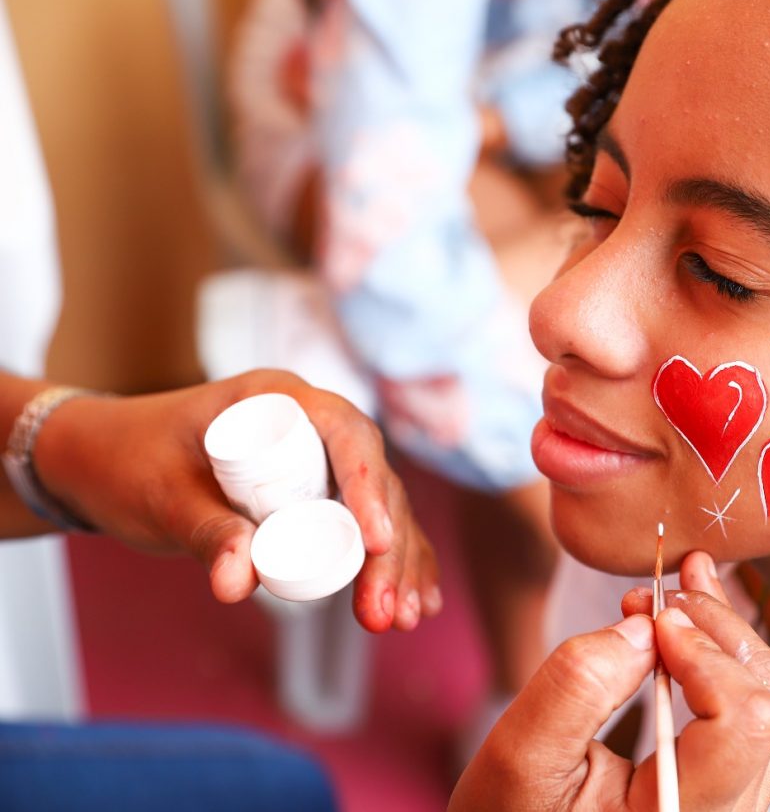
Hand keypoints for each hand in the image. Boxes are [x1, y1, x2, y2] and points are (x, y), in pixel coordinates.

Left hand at [34, 368, 440, 631]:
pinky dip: (394, 564)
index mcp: (279, 399)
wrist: (101, 458)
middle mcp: (313, 425)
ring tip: (405, 618)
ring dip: (400, 565)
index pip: (346, 435)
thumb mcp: (160, 496)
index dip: (370, 487)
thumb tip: (240, 582)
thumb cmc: (127, 459)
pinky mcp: (319, 496)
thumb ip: (203, 532)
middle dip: (390, 549)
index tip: (377, 541)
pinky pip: (368, 529)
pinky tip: (420, 602)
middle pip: (375, 481)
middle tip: (383, 609)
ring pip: (382, 510)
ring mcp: (321, 461)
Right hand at [450, 550, 769, 811]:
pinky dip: (729, 659)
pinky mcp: (733, 786)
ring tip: (680, 594)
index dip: (704, 652)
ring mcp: (739, 802)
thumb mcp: (521, 758)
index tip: (652, 616)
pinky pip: (761, 713)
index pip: (741, 722)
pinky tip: (690, 628)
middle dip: (716, 628)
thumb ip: (577, 688)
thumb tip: (645, 625)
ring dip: (728, 636)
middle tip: (658, 592)